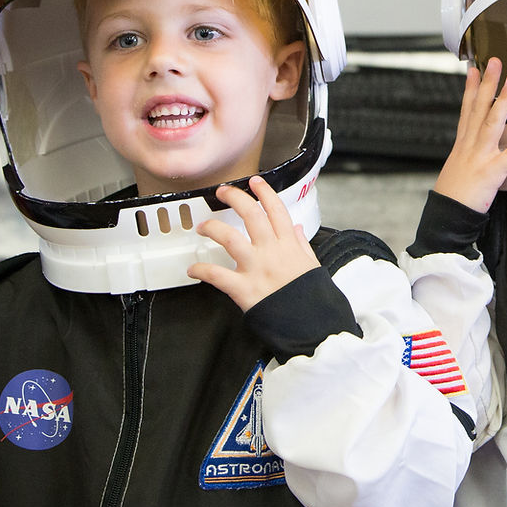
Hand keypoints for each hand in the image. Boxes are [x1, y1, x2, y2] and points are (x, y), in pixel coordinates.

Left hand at [187, 175, 319, 311]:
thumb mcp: (313, 266)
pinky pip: (216, 275)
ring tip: (203, 226)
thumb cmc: (312, 298)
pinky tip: (193, 269)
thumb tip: (297, 228)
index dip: (264, 192)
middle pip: (251, 214)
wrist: (310, 324)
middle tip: (222, 192)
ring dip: (212, 228)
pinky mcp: (243, 288)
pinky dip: (201, 270)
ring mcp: (256, 268)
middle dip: (234, 197)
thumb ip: (302, 244)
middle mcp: (271, 251)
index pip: (276, 209)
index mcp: (289, 245)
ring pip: (229, 238)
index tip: (255, 182)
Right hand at [434, 57, 506, 212]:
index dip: (470, 88)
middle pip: (478, 108)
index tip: (474, 70)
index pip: (466, 110)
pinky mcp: (492, 171)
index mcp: (463, 144)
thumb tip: (474, 145)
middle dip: (487, 84)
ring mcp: (481, 156)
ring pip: (492, 122)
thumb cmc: (454, 194)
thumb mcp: (457, 167)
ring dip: (503, 100)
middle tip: (494, 63)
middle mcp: (470, 145)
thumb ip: (468, 153)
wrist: (448, 213)